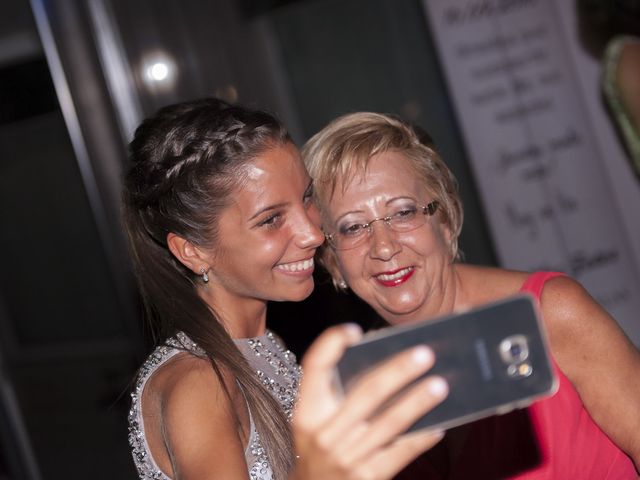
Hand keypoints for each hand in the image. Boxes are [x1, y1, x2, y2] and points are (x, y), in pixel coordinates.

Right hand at [290, 323, 447, 479]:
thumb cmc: (320, 446)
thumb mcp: (316, 420)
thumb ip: (338, 393)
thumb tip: (383, 358)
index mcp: (308, 411)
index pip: (314, 368)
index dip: (331, 345)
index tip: (353, 330)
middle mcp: (324, 433)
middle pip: (365, 393)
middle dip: (398, 371)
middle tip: (424, 353)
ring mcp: (345, 458)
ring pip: (389, 423)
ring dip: (417, 402)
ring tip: (440, 385)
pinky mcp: (366, 479)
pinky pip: (399, 454)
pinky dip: (420, 438)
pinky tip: (438, 425)